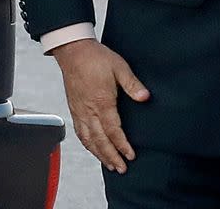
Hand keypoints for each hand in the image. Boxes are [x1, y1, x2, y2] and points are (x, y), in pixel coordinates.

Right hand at [53, 38, 149, 172]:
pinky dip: (87, 145)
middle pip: (100, 141)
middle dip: (111, 157)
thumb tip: (145, 97)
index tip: (130, 155)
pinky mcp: (74, 109)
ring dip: (99, 154)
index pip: (113, 130)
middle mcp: (89, 110)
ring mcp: (80, 111)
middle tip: (121, 168)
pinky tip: (93, 149)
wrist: (74, 51)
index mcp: (102, 101)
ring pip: (88, 140)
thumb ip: (132, 84)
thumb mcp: (119, 67)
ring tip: (110, 164)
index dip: (122, 145)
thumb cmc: (96, 57)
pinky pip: (80, 133)